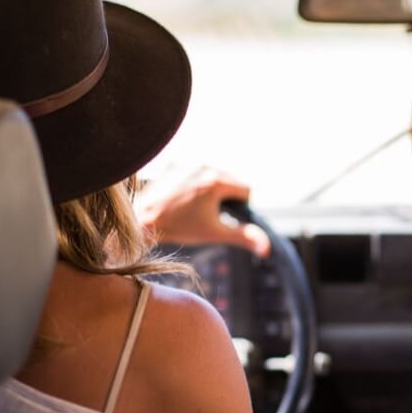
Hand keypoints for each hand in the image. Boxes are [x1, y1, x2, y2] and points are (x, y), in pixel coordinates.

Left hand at [135, 167, 270, 256]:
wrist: (143, 220)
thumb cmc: (179, 228)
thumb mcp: (215, 233)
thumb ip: (244, 237)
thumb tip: (267, 249)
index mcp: (217, 181)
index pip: (246, 190)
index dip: (239, 208)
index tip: (221, 216)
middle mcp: (204, 166)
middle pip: (231, 182)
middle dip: (225, 198)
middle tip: (206, 214)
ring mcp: (188, 163)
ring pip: (213, 176)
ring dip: (210, 190)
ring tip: (193, 206)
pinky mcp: (175, 164)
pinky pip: (195, 173)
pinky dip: (194, 184)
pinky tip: (181, 198)